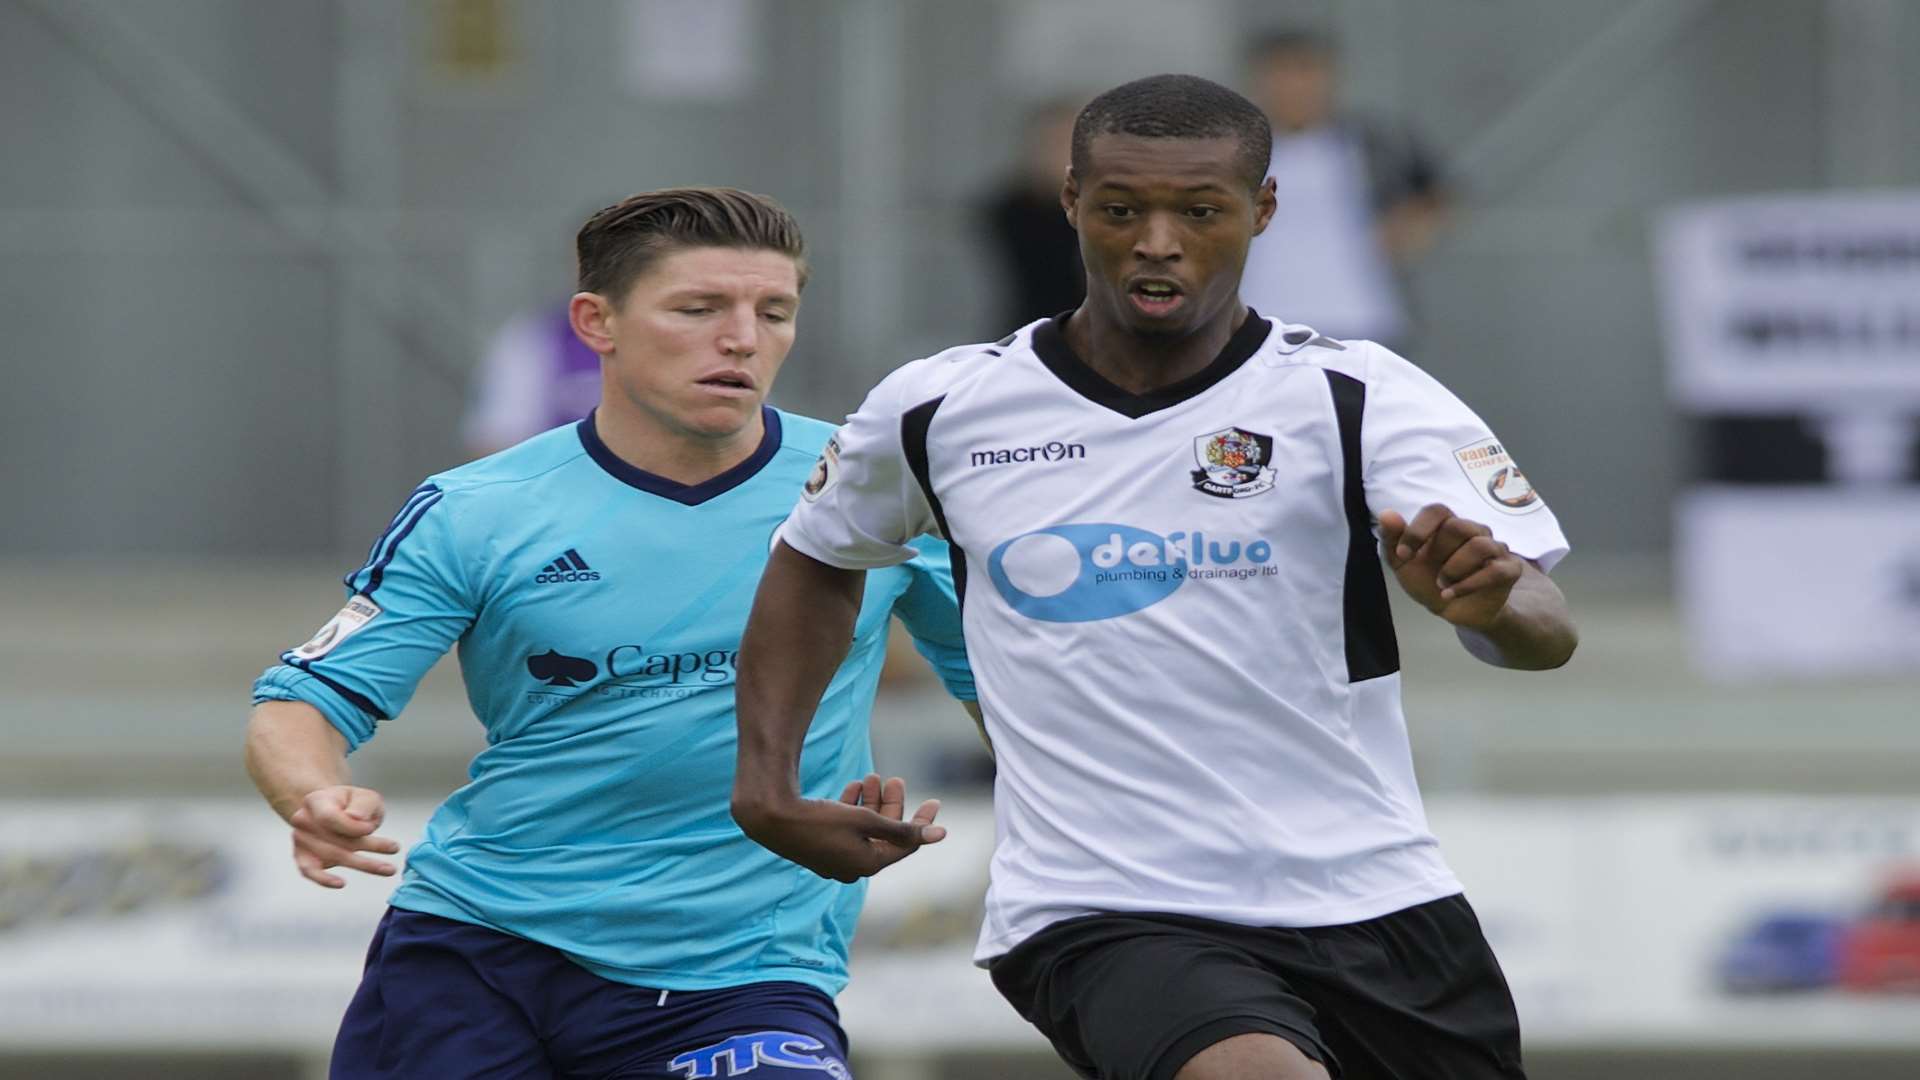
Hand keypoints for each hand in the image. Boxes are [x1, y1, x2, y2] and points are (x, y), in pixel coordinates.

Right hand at [289, 785, 399, 888]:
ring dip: (363, 863)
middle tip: (394, 849)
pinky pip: (310, 872)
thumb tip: (355, 818)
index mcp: (316, 800)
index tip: (371, 829)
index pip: (329, 817)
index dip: (351, 826)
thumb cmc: (351, 805)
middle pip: (335, 839)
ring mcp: (302, 840)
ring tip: (389, 868)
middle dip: (368, 846)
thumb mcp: (365, 797)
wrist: (336, 811)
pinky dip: (324, 879)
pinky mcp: (304, 858)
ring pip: (333, 855)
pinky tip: (341, 883)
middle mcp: (303, 820)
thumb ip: (363, 805)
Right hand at [736, 773, 944, 883]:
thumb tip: (940, 836)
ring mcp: (834, 859)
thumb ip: (904, 829)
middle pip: (883, 835)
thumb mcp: (867, 822)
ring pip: (863, 829)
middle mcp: (853, 868)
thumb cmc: (821, 821)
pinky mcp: (819, 847)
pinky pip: (845, 829)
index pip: (905, 844)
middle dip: (891, 806)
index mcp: (868, 865)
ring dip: (871, 803)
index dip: (921, 822)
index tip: (935, 801)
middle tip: (895, 780)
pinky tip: (854, 786)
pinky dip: (852, 809)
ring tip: (872, 777)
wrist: (771, 818)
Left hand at [1377, 504, 1522, 630]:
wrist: (1453, 610)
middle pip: (1458, 526)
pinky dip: (1469, 584)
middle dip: (1439, 553)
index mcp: (1446, 524)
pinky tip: (1451, 594)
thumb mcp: (1403, 563)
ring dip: (1454, 570)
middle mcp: (1473, 531)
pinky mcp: (1509, 569)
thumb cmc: (1428, 579)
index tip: (1403, 554)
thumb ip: (1392, 539)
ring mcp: (1494, 548)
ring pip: (1479, 546)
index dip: (1418, 530)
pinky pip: (1495, 570)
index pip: (1437, 510)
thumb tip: (1387, 514)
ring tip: (1442, 585)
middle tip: (1432, 573)